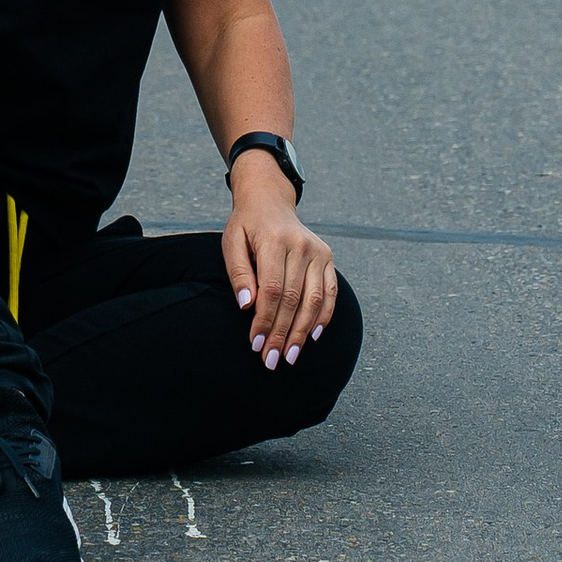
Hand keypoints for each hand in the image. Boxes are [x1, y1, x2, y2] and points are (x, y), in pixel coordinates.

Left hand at [223, 166, 336, 371]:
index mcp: (275, 240)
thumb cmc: (247, 225)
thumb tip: (247, 304)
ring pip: (314, 300)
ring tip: (290, 356)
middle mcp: (301, 245)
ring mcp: (318, 251)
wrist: (270, 200)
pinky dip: (324, 316)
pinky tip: (314, 336)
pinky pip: (330, 292)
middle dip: (281, 334)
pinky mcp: (327, 257)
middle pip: (293, 299)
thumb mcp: (232, 241)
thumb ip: (238, 272)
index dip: (264, 320)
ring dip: (302, 332)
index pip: (272, 290)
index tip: (256, 345)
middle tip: (271, 360)